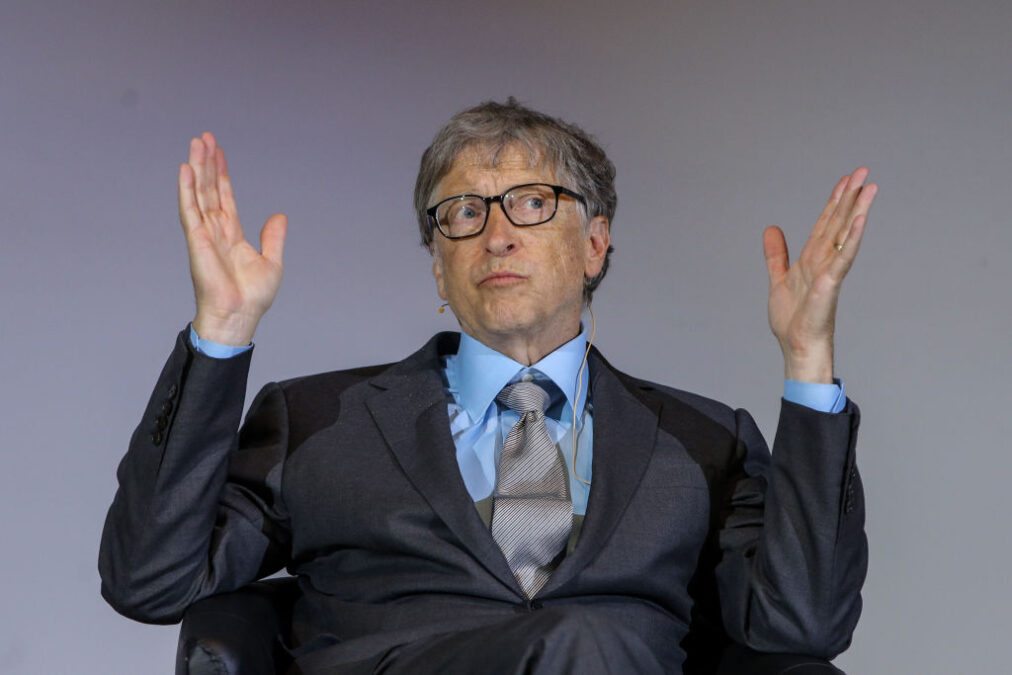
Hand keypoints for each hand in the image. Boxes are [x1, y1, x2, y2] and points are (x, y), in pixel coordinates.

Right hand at [178, 132, 286, 345]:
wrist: (240, 315)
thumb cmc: (252, 297)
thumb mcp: (271, 261)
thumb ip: (273, 237)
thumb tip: (279, 215)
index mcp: (231, 234)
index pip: (224, 197)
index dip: (221, 175)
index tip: (219, 152)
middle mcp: (215, 230)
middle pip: (209, 189)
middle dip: (207, 163)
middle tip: (204, 137)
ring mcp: (204, 234)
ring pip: (198, 193)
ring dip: (197, 168)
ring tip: (196, 143)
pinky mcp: (197, 241)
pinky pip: (190, 210)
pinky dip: (187, 190)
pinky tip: (186, 169)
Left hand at [763, 168, 877, 382]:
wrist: (797, 346)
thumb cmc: (792, 320)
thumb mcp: (778, 279)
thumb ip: (776, 254)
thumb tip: (771, 229)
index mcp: (812, 259)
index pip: (825, 223)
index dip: (834, 201)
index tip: (845, 179)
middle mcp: (823, 261)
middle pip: (838, 222)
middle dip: (850, 196)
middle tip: (863, 170)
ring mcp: (829, 271)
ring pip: (844, 234)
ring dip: (856, 210)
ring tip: (870, 186)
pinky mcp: (830, 284)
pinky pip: (843, 258)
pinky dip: (852, 239)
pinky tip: (860, 220)